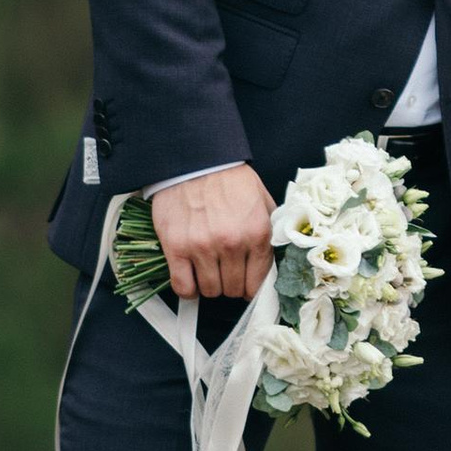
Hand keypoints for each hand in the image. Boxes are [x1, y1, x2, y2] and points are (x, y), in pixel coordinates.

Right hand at [148, 164, 276, 302]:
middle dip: (230, 285)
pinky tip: (190, 278)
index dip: (251, 287)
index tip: (245, 285)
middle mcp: (232, 243)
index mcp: (257, 233)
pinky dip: (187, 289)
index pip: (258, 282)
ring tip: (208, 271)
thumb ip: (270, 231)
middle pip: (232, 289)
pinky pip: (182, 286)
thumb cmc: (229, 179)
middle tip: (225, 273)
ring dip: (209, 286)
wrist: (196, 160)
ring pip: (209, 290)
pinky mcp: (176, 248)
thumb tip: (274, 260)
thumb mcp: (262, 200)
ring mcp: (202, 247)